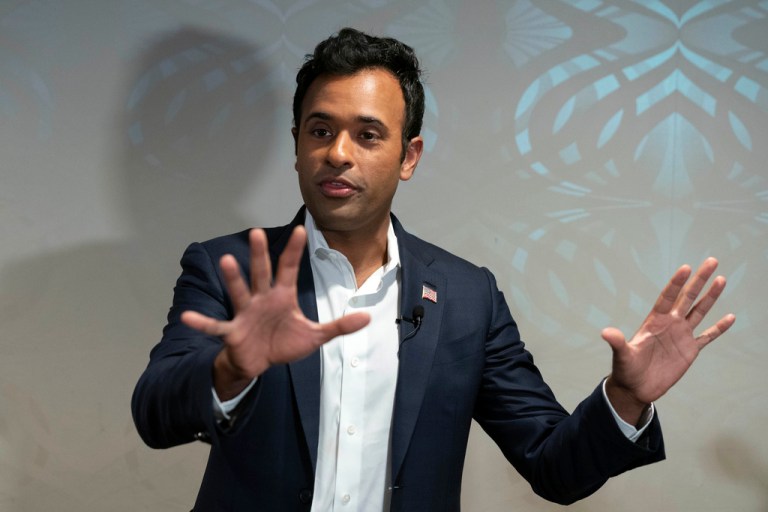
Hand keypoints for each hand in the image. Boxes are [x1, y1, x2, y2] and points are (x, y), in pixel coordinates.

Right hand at [181, 226, 369, 399]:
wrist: (260, 362)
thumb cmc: (284, 343)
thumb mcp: (315, 336)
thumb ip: (339, 326)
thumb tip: (367, 317)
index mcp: (282, 296)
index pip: (289, 269)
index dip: (294, 251)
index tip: (301, 229)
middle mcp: (262, 299)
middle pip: (261, 273)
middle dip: (259, 255)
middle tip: (255, 231)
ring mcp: (245, 313)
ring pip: (239, 292)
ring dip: (233, 278)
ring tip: (226, 261)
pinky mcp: (233, 331)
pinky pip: (216, 326)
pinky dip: (202, 323)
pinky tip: (187, 317)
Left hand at [603, 257, 735, 423]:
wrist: (636, 387)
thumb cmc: (626, 369)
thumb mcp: (622, 355)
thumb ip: (617, 343)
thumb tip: (605, 333)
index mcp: (654, 321)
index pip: (667, 297)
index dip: (676, 283)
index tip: (686, 267)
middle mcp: (670, 324)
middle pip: (687, 298)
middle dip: (699, 280)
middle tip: (711, 261)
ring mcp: (681, 336)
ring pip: (699, 311)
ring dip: (710, 297)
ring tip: (721, 279)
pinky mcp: (690, 350)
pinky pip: (707, 336)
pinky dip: (718, 328)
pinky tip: (730, 317)